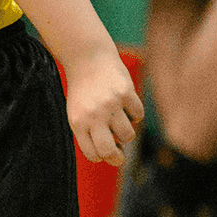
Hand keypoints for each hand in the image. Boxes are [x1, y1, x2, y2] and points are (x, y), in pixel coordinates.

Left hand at [63, 49, 143, 166]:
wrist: (87, 58)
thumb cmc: (83, 91)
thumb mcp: (78, 113)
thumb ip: (90, 134)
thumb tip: (116, 156)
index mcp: (77, 122)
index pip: (92, 154)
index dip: (101, 157)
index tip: (104, 151)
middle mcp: (93, 115)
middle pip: (109, 151)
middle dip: (117, 158)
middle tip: (120, 154)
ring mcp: (110, 104)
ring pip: (128, 135)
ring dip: (126, 132)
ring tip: (118, 119)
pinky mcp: (126, 92)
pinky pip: (138, 116)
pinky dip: (134, 113)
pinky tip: (125, 103)